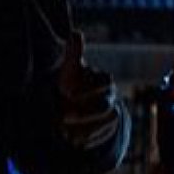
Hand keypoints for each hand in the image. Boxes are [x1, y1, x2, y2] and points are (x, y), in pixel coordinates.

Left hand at [58, 29, 120, 150]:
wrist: (78, 104)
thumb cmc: (73, 83)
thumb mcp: (71, 69)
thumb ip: (74, 53)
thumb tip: (76, 33)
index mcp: (103, 80)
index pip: (103, 81)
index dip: (86, 87)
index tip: (66, 92)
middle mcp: (110, 98)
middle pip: (104, 106)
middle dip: (83, 112)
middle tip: (63, 115)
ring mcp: (111, 115)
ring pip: (105, 124)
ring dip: (83, 129)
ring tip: (63, 131)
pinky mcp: (107, 132)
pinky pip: (101, 138)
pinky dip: (85, 140)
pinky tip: (70, 139)